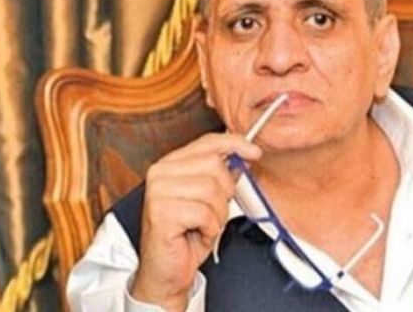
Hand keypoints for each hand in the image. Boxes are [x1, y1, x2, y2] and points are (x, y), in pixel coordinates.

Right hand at [130, 133, 260, 310]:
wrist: (166, 272)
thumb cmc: (186, 237)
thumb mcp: (210, 200)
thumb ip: (221, 175)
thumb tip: (242, 156)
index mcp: (170, 164)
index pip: (208, 142)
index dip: (235, 144)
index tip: (254, 152)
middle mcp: (160, 173)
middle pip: (215, 166)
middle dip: (224, 193)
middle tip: (212, 211)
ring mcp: (158, 192)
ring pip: (212, 191)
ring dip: (217, 214)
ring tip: (202, 224)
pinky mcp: (161, 212)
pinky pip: (205, 213)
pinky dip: (209, 228)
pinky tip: (196, 233)